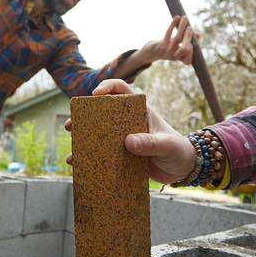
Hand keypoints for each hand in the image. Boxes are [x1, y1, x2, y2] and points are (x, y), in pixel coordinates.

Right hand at [65, 79, 195, 183]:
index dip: (107, 87)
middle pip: (102, 113)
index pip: (122, 90)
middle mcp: (129, 122)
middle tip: (71, 124)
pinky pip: (103, 154)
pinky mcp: (123, 156)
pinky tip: (80, 166)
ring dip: (83, 140)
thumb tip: (128, 142)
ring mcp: (124, 139)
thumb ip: (151, 143)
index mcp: (140, 111)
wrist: (184, 169)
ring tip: (72, 151)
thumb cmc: (179, 151)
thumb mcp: (167, 145)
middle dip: (84, 117)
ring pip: (99, 135)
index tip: (95, 94)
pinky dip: (91, 159)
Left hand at [143, 15, 197, 64]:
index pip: (190, 56)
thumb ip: (189, 41)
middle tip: (190, 28)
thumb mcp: (180, 46)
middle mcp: (175, 57)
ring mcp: (167, 51)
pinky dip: (173, 24)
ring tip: (185, 18)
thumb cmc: (170, 48)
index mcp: (181, 59)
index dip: (192, 48)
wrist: (153, 52)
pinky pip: (168, 33)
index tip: (192, 41)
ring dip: (182, 27)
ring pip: (177, 38)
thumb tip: (198, 35)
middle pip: (185, 48)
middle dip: (188, 37)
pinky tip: (177, 17)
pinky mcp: (161, 44)